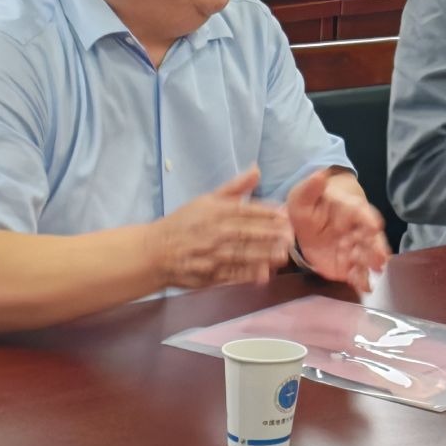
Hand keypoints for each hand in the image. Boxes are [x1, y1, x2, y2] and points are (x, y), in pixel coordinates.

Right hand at [147, 166, 292, 290]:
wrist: (155, 252)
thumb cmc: (184, 222)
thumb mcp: (207, 199)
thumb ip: (235, 187)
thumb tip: (257, 169)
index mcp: (215, 212)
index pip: (245, 210)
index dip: (267, 212)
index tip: (285, 214)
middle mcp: (214, 233)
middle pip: (246, 233)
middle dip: (270, 235)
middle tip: (290, 236)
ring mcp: (211, 256)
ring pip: (241, 256)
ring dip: (263, 256)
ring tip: (282, 255)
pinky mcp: (207, 276)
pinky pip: (230, 275)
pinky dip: (246, 275)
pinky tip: (263, 275)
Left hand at [286, 169, 392, 293]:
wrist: (310, 223)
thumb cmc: (310, 205)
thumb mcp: (304, 195)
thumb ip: (311, 188)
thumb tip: (318, 175)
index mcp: (348, 209)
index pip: (361, 212)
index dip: (368, 219)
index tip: (375, 226)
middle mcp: (357, 229)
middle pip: (370, 238)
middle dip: (376, 247)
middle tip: (381, 257)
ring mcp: (354, 248)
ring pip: (367, 256)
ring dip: (371, 265)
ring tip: (375, 273)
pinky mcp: (347, 265)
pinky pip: (357, 273)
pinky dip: (362, 280)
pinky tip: (365, 287)